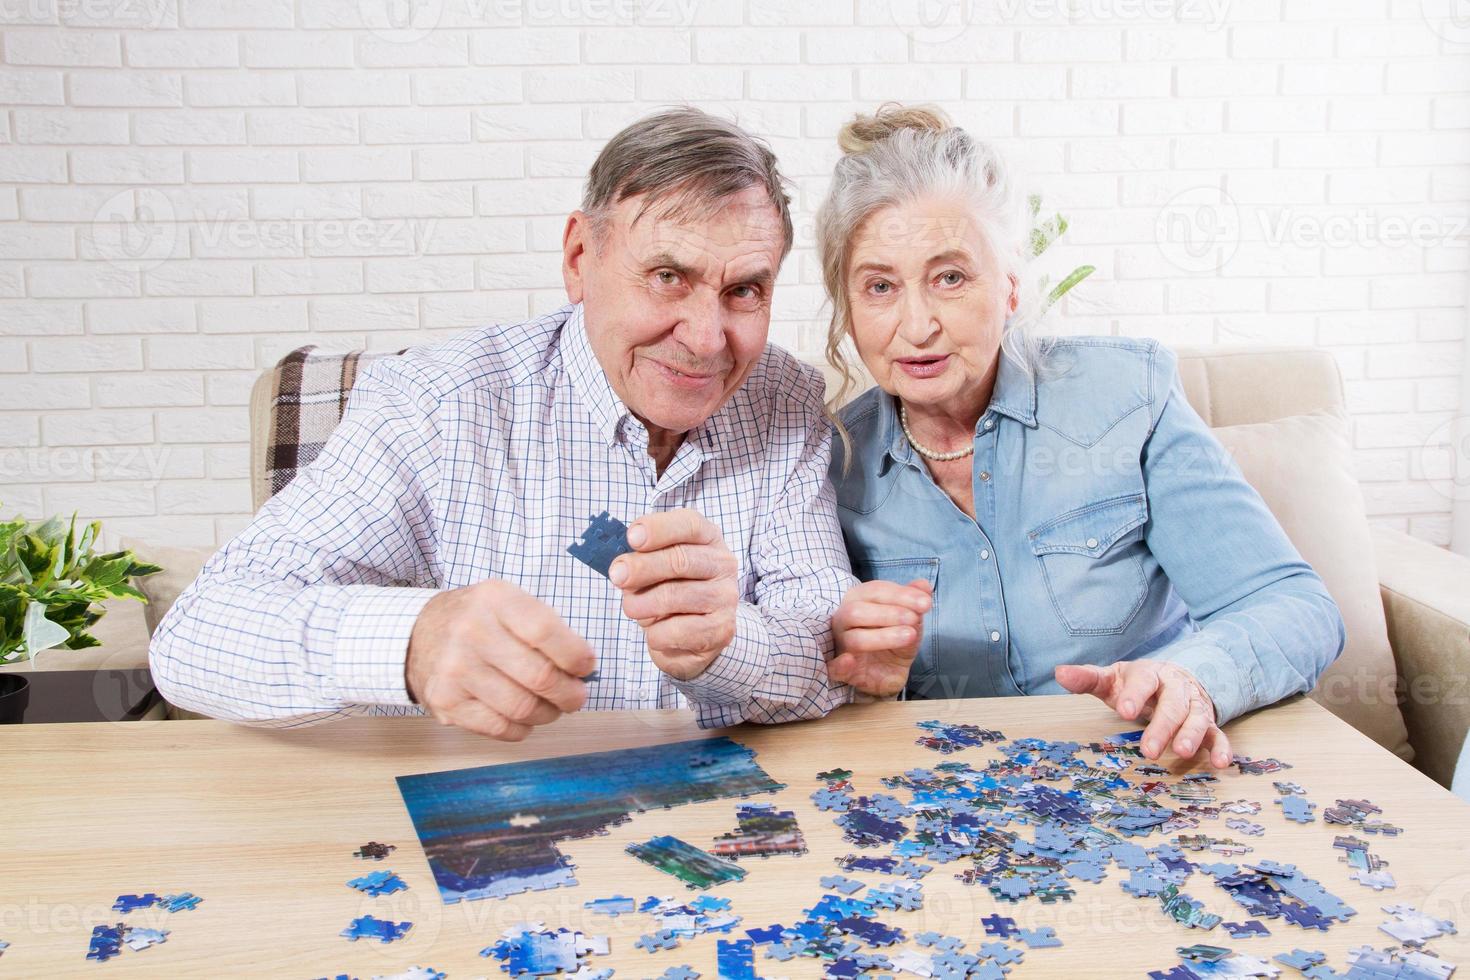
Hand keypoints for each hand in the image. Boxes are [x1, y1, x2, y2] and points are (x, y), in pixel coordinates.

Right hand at [405, 579, 594, 740]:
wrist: (420, 635)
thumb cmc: (480, 621)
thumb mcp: (509, 604)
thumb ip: (547, 630)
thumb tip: (584, 672)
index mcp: (495, 600)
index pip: (545, 631)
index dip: (575, 655)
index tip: (586, 666)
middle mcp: (471, 632)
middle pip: (539, 676)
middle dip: (570, 693)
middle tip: (576, 696)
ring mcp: (455, 670)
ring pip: (522, 708)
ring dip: (548, 713)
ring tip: (551, 706)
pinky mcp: (446, 702)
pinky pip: (500, 728)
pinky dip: (522, 728)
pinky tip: (524, 717)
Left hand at [609, 508, 738, 681]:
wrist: (693, 636)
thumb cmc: (669, 591)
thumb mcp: (654, 567)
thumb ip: (640, 560)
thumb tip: (620, 567)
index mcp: (708, 538)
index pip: (689, 524)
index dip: (659, 528)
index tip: (631, 538)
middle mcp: (723, 564)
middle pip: (681, 559)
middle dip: (642, 567)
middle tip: (616, 575)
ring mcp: (725, 598)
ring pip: (675, 596)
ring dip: (641, 604)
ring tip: (631, 608)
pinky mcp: (722, 630)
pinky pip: (676, 630)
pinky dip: (655, 634)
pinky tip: (656, 632)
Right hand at [828, 579, 932, 696]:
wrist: (890, 670)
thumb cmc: (894, 638)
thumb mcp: (910, 620)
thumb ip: (914, 601)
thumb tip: (924, 585)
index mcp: (858, 600)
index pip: (875, 591)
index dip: (901, 594)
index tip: (926, 603)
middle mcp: (845, 619)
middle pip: (856, 611)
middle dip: (889, 613)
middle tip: (914, 619)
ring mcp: (841, 644)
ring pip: (854, 638)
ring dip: (883, 636)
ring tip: (909, 636)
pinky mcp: (842, 670)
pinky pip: (833, 667)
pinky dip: (839, 665)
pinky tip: (849, 661)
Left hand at [1054, 660, 1231, 767]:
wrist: (1175, 678)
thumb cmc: (1136, 684)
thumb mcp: (1112, 679)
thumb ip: (1088, 678)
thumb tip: (1059, 672)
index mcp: (1149, 674)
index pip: (1143, 681)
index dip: (1134, 695)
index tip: (1124, 711)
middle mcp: (1175, 688)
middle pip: (1171, 704)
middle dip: (1161, 726)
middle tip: (1148, 749)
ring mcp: (1194, 705)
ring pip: (1196, 718)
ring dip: (1191, 734)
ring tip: (1182, 752)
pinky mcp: (1208, 723)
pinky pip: (1218, 734)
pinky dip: (1221, 747)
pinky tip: (1220, 762)